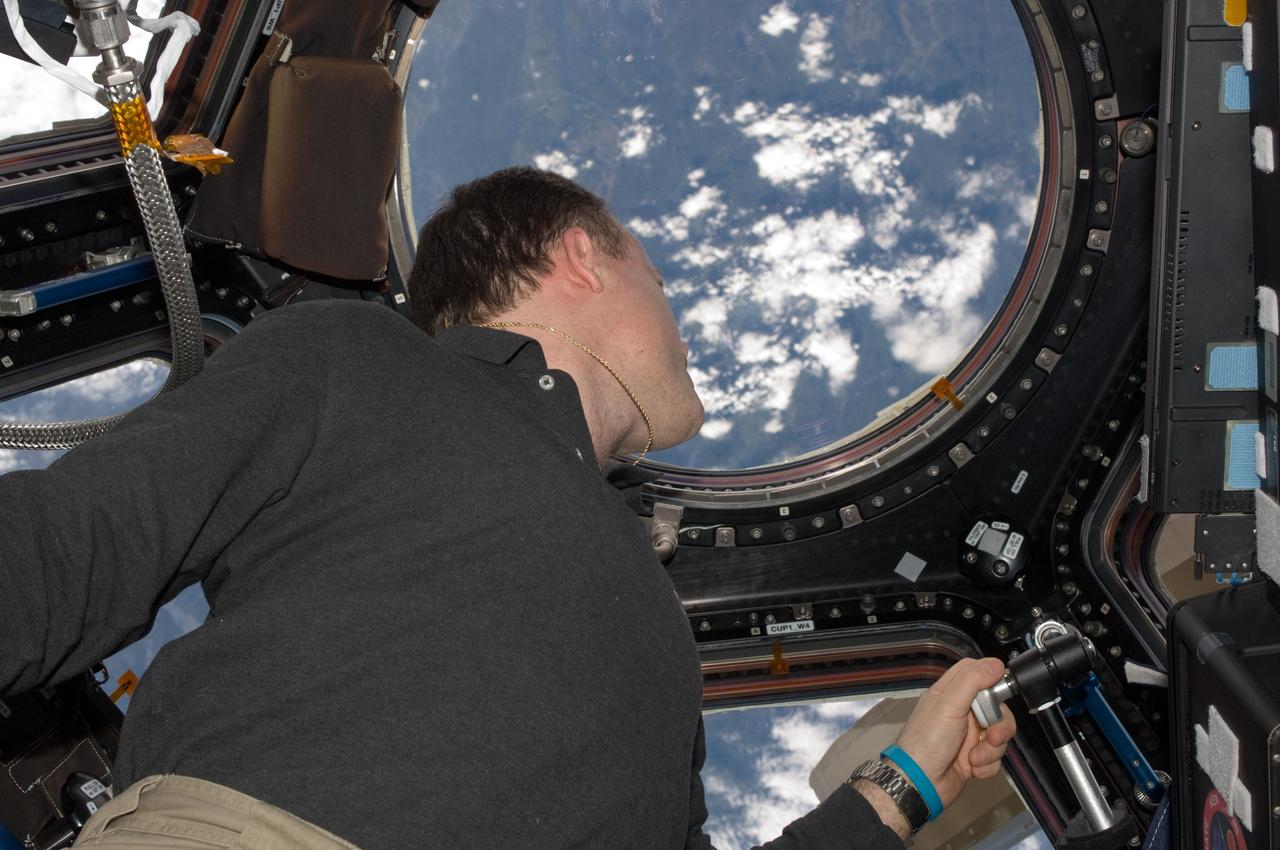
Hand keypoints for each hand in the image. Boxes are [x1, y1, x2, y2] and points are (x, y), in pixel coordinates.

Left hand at [893, 657, 1016, 807]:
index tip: (998, 691)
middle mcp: (959, 713)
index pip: (975, 673)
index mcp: (949, 694)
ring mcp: (967, 736)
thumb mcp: (948, 704)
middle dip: (999, 725)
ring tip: (974, 758)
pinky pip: (995, 758)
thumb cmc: (925, 743)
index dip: (991, 678)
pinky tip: (972, 768)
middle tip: (991, 735)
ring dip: (991, 750)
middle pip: (996, 708)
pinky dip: (987, 765)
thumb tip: (995, 663)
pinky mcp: (973, 758)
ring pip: (999, 735)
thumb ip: (972, 681)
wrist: (920, 784)